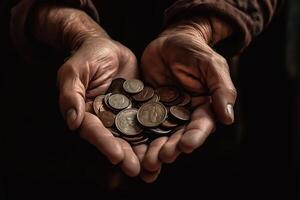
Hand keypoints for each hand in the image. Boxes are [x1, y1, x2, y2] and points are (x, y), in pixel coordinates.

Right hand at [33, 4, 140, 176]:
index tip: (117, 157)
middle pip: (116, 139)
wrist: (108, 47)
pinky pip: (149, 120)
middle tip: (137, 170)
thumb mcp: (74, 71)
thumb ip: (71, 94)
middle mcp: (106, 118)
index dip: (105, 144)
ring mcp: (125, 114)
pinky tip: (167, 142)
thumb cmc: (87, 56)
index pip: (95, 131)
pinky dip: (156, 132)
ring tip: (154, 165)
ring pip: (134, 134)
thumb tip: (72, 122)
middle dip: (126, 155)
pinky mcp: (140, 107)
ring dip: (142, 150)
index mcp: (88, 113)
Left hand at [139, 17, 235, 181]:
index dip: (195, 136)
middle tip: (162, 158)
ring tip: (146, 162)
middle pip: (178, 135)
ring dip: (154, 149)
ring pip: (159, 135)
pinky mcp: (146, 109)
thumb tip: (228, 118)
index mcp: (203, 106)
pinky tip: (130, 148)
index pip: (201, 125)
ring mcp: (164, 113)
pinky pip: (141, 123)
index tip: (187, 145)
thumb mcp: (210, 64)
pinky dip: (137, 137)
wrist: (169, 41)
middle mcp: (184, 114)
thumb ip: (221, 88)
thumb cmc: (193, 49)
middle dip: (171, 148)